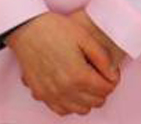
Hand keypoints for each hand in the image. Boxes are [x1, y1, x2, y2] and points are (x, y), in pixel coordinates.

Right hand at [6, 11, 120, 116]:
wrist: (27, 29)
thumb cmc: (55, 29)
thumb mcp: (84, 36)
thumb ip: (102, 58)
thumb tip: (113, 74)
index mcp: (78, 75)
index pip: (106, 89)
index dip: (112, 79)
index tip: (110, 71)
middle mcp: (65, 90)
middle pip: (96, 102)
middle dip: (102, 89)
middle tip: (99, 74)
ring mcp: (52, 95)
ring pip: (81, 110)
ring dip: (88, 99)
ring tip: (86, 82)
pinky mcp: (41, 95)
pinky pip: (62, 110)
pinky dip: (71, 104)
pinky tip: (71, 90)